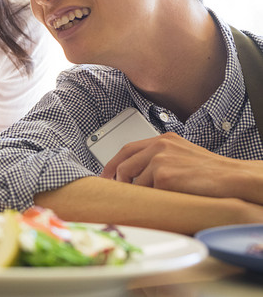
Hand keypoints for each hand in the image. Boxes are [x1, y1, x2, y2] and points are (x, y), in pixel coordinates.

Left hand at [101, 132, 262, 202]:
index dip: (113, 163)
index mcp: (164, 139)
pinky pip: (146, 192)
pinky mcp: (163, 176)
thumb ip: (161, 158)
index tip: (106, 174)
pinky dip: (150, 199)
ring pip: (134, 181)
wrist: (233, 178)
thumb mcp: (183, 155)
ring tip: (151, 199)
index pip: (128, 148)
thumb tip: (139, 173)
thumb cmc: (213, 172)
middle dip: (116, 179)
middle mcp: (159, 145)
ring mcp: (159, 160)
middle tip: (115, 191)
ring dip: (139, 193)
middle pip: (124, 164)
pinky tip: (163, 201)